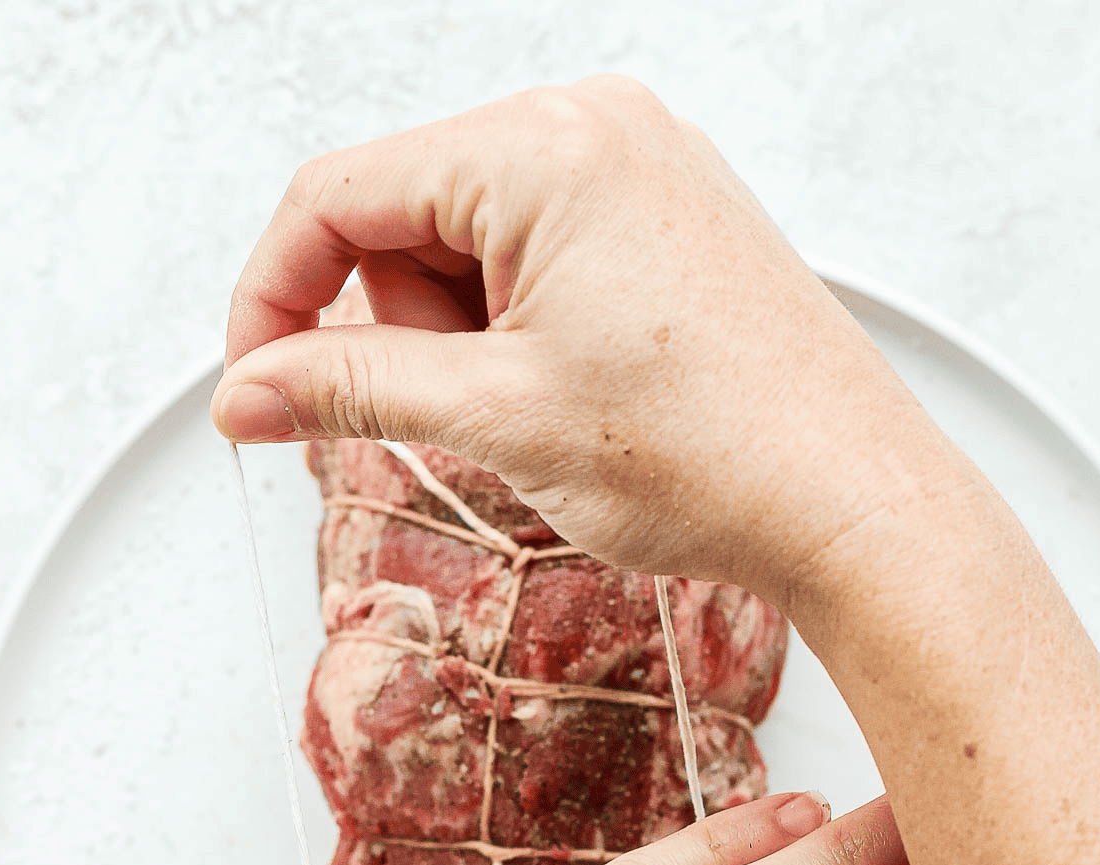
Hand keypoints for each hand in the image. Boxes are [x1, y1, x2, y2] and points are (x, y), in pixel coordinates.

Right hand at [210, 77, 955, 593]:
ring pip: (470, 243)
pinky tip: (575, 394)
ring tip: (544, 411)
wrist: (853, 503)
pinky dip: (521, 331)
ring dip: (466, 338)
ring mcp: (641, 166)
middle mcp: (595, 126)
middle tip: (471, 412)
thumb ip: (351, 391)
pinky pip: (540, 256)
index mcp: (545, 143)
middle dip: (402, 326)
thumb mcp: (498, 419)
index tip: (256, 390)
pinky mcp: (668, 220)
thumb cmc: (713, 454)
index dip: (274, 298)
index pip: (338, 193)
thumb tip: (247, 392)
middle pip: (404, 213)